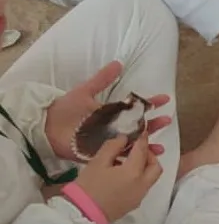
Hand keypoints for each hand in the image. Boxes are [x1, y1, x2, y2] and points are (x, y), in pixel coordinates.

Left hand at [45, 65, 170, 161]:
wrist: (46, 128)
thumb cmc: (65, 109)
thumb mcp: (84, 91)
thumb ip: (102, 80)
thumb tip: (119, 63)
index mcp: (111, 112)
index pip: (135, 107)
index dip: (150, 103)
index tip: (164, 99)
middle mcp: (113, 127)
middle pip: (138, 127)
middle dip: (154, 124)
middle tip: (167, 121)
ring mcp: (109, 141)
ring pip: (133, 144)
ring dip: (148, 145)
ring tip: (160, 146)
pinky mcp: (102, 154)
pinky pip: (121, 158)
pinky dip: (133, 160)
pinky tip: (144, 160)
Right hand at [73, 130, 162, 223]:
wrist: (82, 213)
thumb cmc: (88, 186)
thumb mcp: (97, 162)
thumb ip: (112, 147)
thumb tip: (124, 138)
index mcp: (133, 172)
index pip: (142, 150)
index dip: (142, 139)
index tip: (142, 131)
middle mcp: (142, 185)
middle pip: (155, 166)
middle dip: (150, 155)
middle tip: (137, 149)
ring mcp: (140, 196)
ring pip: (151, 177)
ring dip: (145, 167)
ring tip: (129, 161)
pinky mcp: (134, 204)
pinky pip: (144, 186)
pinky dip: (140, 177)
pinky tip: (124, 175)